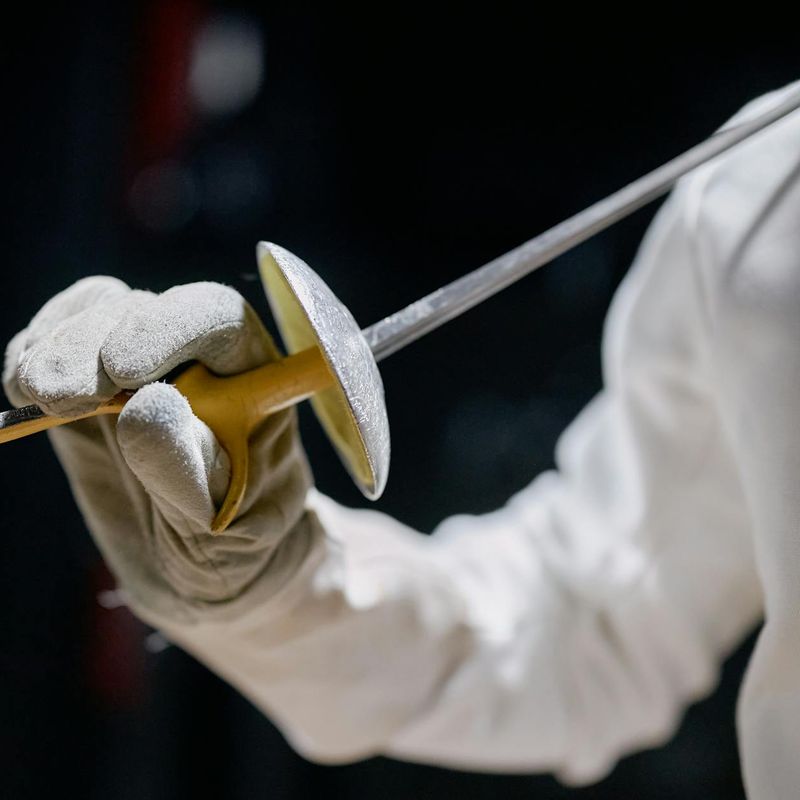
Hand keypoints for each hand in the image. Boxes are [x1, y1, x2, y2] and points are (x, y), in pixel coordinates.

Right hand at [3, 277, 311, 620]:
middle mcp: (201, 358)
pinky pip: (61, 337)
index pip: (218, 317)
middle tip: (63, 397)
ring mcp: (146, 364)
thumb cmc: (233, 546)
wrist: (203, 567)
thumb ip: (190, 471)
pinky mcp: (94, 382)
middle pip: (148, 310)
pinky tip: (23, 391)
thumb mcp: (223, 528)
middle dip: (97, 342)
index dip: (170, 327)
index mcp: (253, 381)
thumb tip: (148, 405)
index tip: (124, 370)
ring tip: (41, 397)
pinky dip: (34, 352)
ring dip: (61, 346)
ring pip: (100, 312)